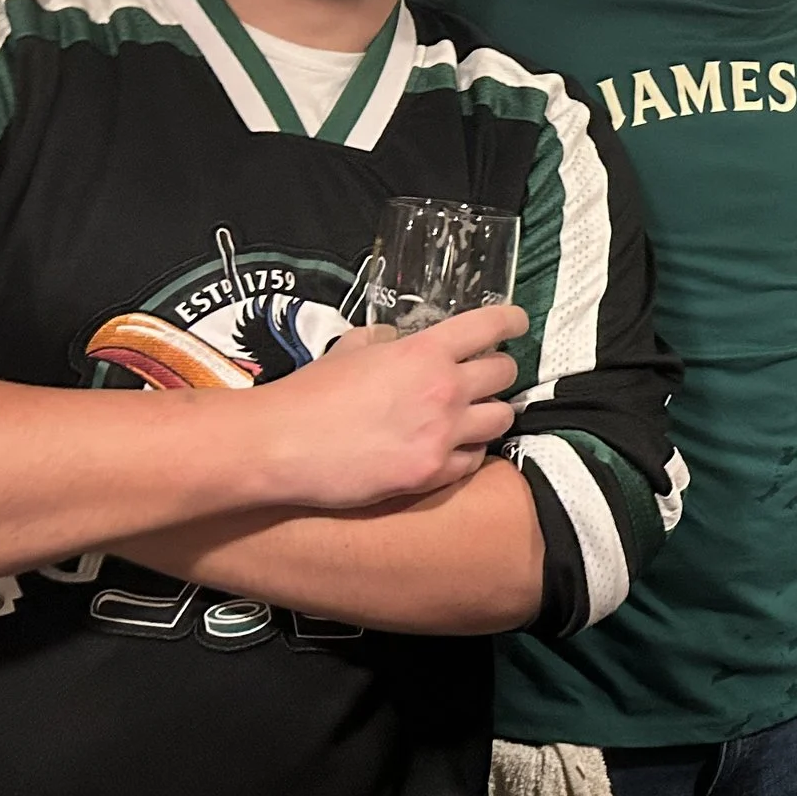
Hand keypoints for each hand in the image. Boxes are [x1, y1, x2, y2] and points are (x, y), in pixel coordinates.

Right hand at [245, 302, 527, 507]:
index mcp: (425, 351)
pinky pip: (475, 459)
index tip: (516, 324)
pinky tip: (450, 448)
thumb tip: (402, 339)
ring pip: (502, 418)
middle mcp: (445, 389)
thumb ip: (387, 340)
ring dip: (490, 413)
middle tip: (484, 376)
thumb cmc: (309, 393)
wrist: (279, 447)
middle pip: (506, 373)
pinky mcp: (433, 474)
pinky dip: (467, 452)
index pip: (492, 325)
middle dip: (499, 370)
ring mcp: (443, 434)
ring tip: (470, 415)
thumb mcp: (351, 348)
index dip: (512, 321)